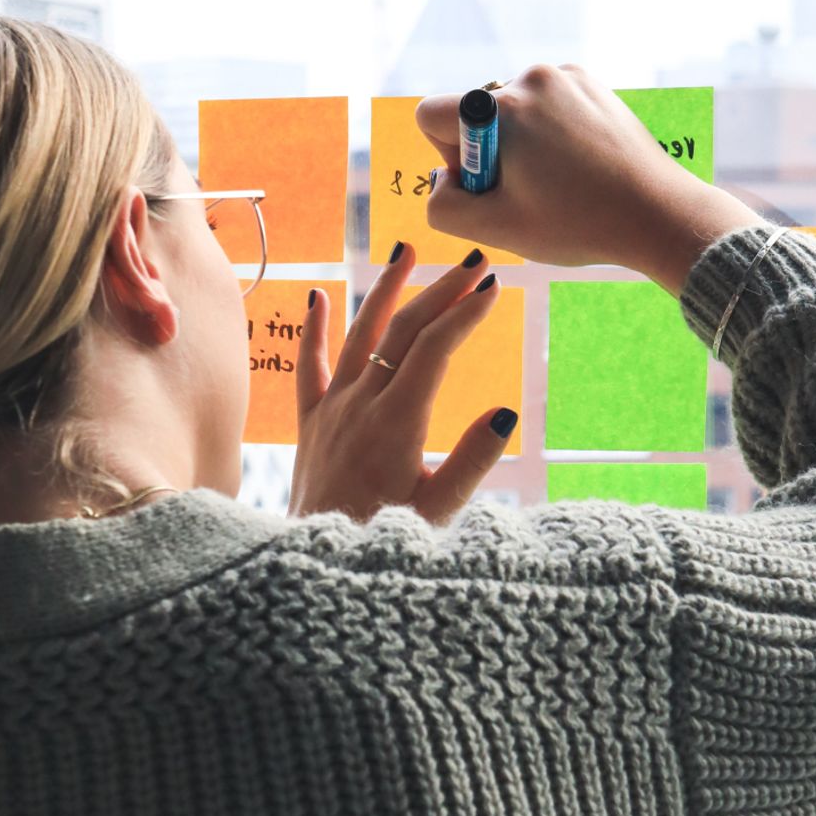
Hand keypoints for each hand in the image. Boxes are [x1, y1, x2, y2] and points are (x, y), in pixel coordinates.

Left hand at [289, 243, 516, 523]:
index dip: (464, 314)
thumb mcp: (439, 512)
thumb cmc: (381, 542)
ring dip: (385, 290)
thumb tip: (506, 412)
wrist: (314, 565)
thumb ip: (471, 462)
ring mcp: (331, 410)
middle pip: (402, 331)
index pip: (433, 349)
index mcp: (396, 423)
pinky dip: (314, 329)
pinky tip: (318, 296)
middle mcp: (360, 405)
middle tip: (475, 262)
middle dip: (440, 291)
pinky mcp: (310, 424)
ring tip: (407, 250)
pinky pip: (309, 367)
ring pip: (359, 335)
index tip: (493, 287)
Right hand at [416, 64, 762, 292]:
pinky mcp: (591, 84)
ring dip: (522, 145)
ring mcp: (565, 77)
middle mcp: (530, 79)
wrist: (656, 214)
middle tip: (530, 191)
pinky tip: (579, 166)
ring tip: (560, 182)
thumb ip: (443, 207)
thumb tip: (440, 181)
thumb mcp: (496, 229)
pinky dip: (551, 135)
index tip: (487, 182)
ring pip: (513, 112)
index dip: (448, 156)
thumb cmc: (577, 224)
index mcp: (500, 109)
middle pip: (476, 116)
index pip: (433, 115)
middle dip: (490, 154)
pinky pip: (547, 106)